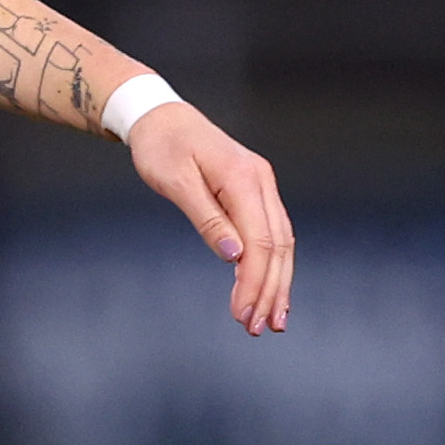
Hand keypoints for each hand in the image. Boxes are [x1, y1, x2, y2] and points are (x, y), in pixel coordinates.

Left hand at [126, 100, 293, 334]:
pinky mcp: (254, 192)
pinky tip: (270, 287)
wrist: (162, 117)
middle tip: (258, 327)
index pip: (260, 242)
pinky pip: (272, 232)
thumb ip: (206, 219)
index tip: (243, 313)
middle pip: (278, 247)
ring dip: (278, 282)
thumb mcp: (175, 182)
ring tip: (271, 318)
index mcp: (243, 179)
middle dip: (270, 290)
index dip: (255, 283)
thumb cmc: (162, 146)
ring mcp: (261, 186)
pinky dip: (273, 263)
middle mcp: (260, 182)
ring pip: (282, 242)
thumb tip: (233, 257)